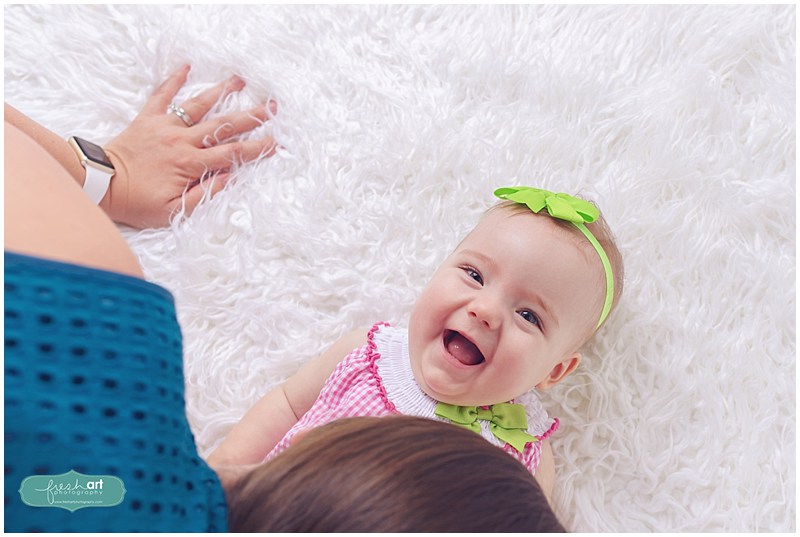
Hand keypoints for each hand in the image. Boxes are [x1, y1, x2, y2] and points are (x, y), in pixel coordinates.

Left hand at [103, 65, 275, 227]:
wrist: (101, 184)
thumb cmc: (137, 202)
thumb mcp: (173, 211)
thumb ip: (204, 195)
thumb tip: (229, 179)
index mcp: (190, 164)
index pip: (231, 154)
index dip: (255, 148)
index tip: (274, 142)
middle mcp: (181, 141)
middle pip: (222, 126)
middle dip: (250, 116)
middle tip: (271, 107)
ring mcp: (164, 127)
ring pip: (198, 106)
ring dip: (220, 91)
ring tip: (239, 80)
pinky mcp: (147, 119)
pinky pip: (162, 96)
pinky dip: (173, 80)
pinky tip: (186, 67)